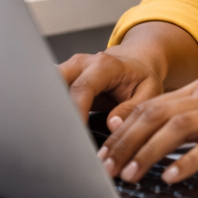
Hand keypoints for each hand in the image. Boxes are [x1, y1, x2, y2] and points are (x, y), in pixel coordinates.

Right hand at [58, 20, 197, 121]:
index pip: (82, 89)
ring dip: (50, 111)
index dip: (75, 113)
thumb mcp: (149, 92)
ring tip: (56, 135)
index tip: (75, 135)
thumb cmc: (142, 76)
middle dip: (54, 109)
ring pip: (48, 88)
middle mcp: (82, 64)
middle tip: (58, 136)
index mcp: (104, 65)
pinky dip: (52, 111)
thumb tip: (113, 125)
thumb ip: (131, 109)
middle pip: (56, 83)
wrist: (136, 60)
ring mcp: (69, 70)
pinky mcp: (63, 79)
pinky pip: (51, 94)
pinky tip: (56, 128)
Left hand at [97, 80, 197, 183]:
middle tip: (106, 167)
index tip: (102, 153)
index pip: (150, 106)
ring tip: (132, 174)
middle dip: (125, 142)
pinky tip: (174, 176)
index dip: (122, 130)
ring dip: (149, 152)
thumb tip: (150, 138)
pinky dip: (189, 160)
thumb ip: (190, 121)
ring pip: (178, 127)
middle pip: (156, 114)